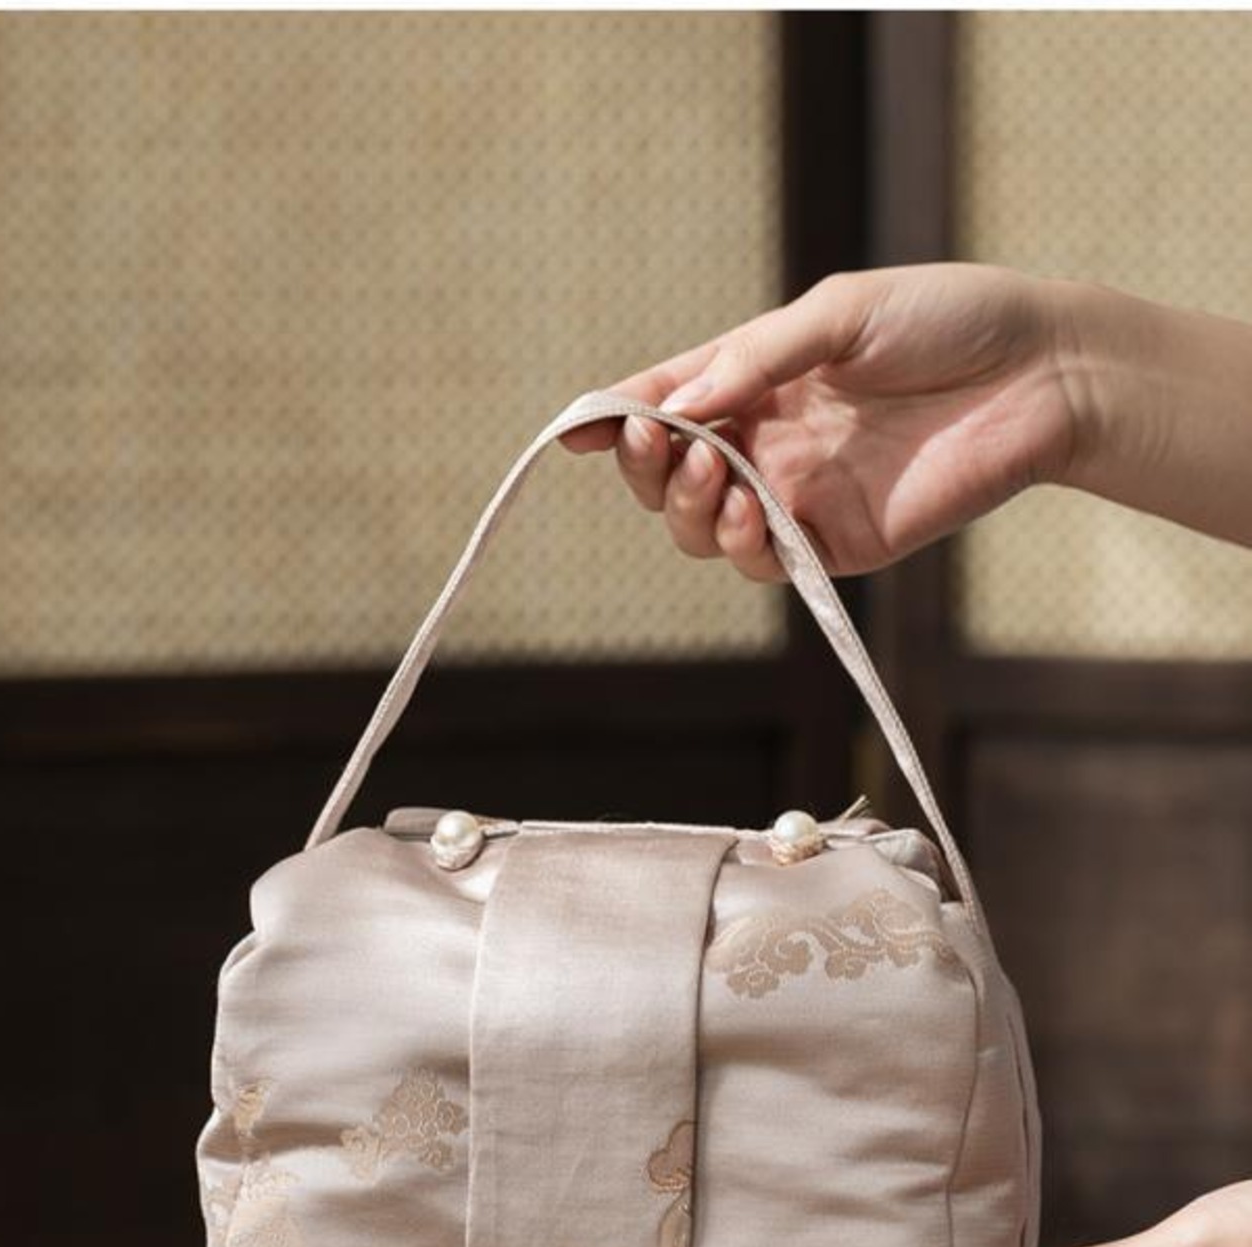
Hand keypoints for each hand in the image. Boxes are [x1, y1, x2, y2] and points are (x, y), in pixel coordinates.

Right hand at [561, 262, 1084, 581]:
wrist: (1038, 374)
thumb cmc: (946, 321)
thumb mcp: (840, 314)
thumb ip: (755, 359)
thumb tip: (679, 404)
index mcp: (758, 378)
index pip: (667, 402)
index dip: (614, 417)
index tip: (577, 426)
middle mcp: (766, 442)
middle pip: (668, 477)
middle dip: (646, 466)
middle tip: (662, 443)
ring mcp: (796, 497)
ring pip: (702, 529)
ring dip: (688, 506)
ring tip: (716, 468)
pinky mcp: (834, 545)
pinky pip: (760, 564)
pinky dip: (741, 543)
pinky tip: (755, 509)